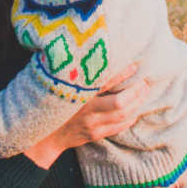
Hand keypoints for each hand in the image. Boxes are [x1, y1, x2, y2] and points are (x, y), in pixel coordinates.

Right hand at [23, 64, 146, 169]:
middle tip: (145, 81)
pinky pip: (118, 127)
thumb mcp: (54, 84)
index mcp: (75, 95)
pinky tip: (136, 109)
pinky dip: (130, 117)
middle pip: (119, 104)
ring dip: (137, 104)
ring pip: (122, 116)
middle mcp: (86, 112)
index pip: (102, 83)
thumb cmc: (46, 104)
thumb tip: (82, 50)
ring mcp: (92, 126)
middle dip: (136, 92)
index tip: (134, 65)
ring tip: (144, 91)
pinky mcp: (95, 135)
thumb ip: (68, 70)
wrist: (41, 137)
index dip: (121, 74)